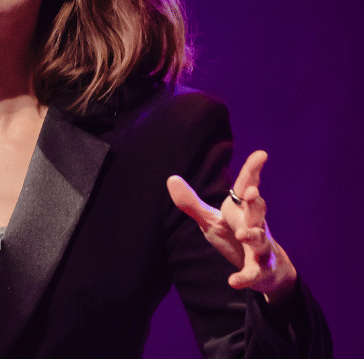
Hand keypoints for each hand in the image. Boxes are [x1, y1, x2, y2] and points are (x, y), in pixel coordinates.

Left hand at [167, 151, 296, 303]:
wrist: (265, 270)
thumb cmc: (235, 237)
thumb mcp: (211, 220)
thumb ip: (192, 203)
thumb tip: (171, 178)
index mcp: (243, 209)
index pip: (248, 186)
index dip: (253, 170)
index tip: (262, 154)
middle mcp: (255, 224)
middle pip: (257, 210)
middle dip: (255, 201)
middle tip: (250, 192)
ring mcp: (261, 246)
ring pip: (260, 239)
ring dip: (253, 235)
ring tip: (242, 234)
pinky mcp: (260, 269)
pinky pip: (254, 272)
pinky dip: (245, 277)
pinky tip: (233, 281)